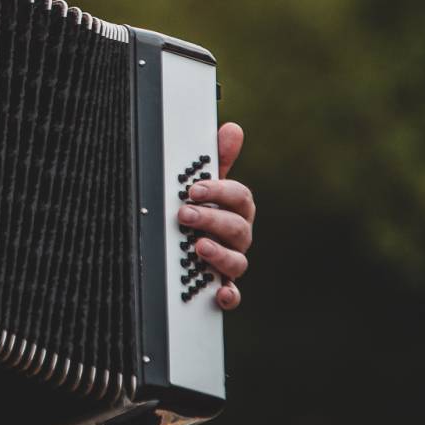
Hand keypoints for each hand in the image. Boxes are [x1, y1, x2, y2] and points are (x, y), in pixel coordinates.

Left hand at [179, 122, 253, 310]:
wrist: (187, 247)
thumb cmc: (201, 211)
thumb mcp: (205, 186)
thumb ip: (216, 161)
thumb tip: (232, 129)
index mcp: (236, 210)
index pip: (239, 197)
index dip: (219, 191)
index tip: (194, 188)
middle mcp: (238, 236)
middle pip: (238, 227)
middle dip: (212, 219)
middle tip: (185, 214)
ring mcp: (232, 261)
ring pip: (238, 260)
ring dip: (220, 254)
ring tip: (198, 247)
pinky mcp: (222, 285)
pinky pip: (233, 294)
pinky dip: (229, 295)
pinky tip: (220, 294)